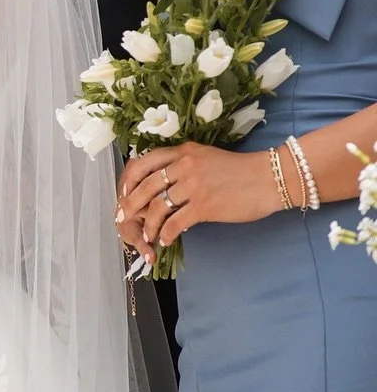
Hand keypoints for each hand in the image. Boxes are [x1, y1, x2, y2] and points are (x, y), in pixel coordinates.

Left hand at [117, 142, 276, 260]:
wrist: (269, 178)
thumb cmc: (240, 170)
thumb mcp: (207, 158)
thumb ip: (184, 165)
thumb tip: (162, 183)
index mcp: (184, 151)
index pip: (144, 162)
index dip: (129, 180)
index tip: (123, 193)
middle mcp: (185, 165)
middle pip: (145, 185)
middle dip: (130, 204)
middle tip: (123, 218)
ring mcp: (194, 185)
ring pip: (158, 206)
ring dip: (149, 224)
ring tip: (146, 235)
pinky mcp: (204, 205)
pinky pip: (175, 223)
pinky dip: (166, 234)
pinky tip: (165, 240)